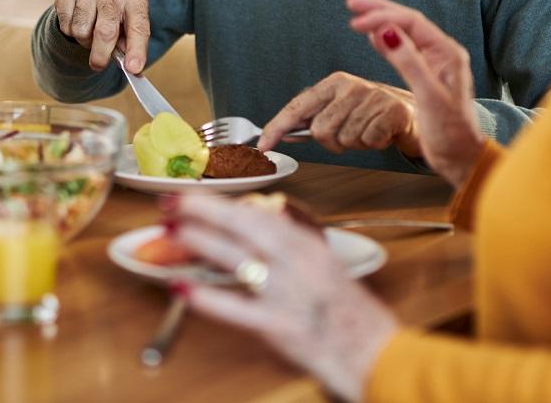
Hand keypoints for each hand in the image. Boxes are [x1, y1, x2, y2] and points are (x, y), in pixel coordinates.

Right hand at [53, 0, 150, 72]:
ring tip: (89, 34)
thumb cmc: (115, 19)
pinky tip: (76, 22)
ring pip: (81, 30)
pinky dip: (68, 31)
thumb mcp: (128, 30)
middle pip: (105, 31)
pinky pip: (65, 24)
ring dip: (83, 41)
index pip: (138, 27)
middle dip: (101, 54)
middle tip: (98, 65)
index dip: (136, 49)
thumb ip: (129, 47)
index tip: (133, 68)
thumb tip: (130, 66)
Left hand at [173, 192, 397, 401]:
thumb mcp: (325, 268)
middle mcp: (299, 264)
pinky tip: (182, 289)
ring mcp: (289, 294)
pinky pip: (237, 309)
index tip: (196, 195)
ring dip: (201, 242)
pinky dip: (207, 298)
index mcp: (309, 247)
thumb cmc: (352, 316)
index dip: (224, 202)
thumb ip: (294, 245)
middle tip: (172, 202)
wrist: (378, 356)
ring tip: (172, 231)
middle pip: (247, 225)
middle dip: (205, 210)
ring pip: (239, 258)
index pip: (261, 213)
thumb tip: (263, 224)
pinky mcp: (281, 328)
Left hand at [257, 72, 422, 157]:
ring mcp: (372, 96)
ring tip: (368, 131)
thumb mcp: (340, 110)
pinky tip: (382, 133)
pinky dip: (374, 144)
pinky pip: (368, 141)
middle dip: (332, 142)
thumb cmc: (371, 113)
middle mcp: (350, 85)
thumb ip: (313, 119)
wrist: (414, 112)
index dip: (277, 127)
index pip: (297, 107)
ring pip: (345, 139)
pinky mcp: (392, 110)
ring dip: (356, 144)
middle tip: (350, 135)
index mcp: (333, 83)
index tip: (263, 145)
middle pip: (320, 131)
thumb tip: (282, 132)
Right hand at [347, 0, 484, 186]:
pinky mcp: (425, 73)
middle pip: (407, 21)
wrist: (461, 156)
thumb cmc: (451, 132)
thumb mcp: (429, 96)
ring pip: (404, 31)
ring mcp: (433, 62)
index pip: (411, 23)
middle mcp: (442, 53)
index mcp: (447, 53)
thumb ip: (409, 62)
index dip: (382, 17)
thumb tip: (387, 32)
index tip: (356, 20)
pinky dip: (385, 39)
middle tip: (352, 3)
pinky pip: (403, 47)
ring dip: (381, 20)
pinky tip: (372, 36)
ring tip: (357, 13)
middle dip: (379, 9)